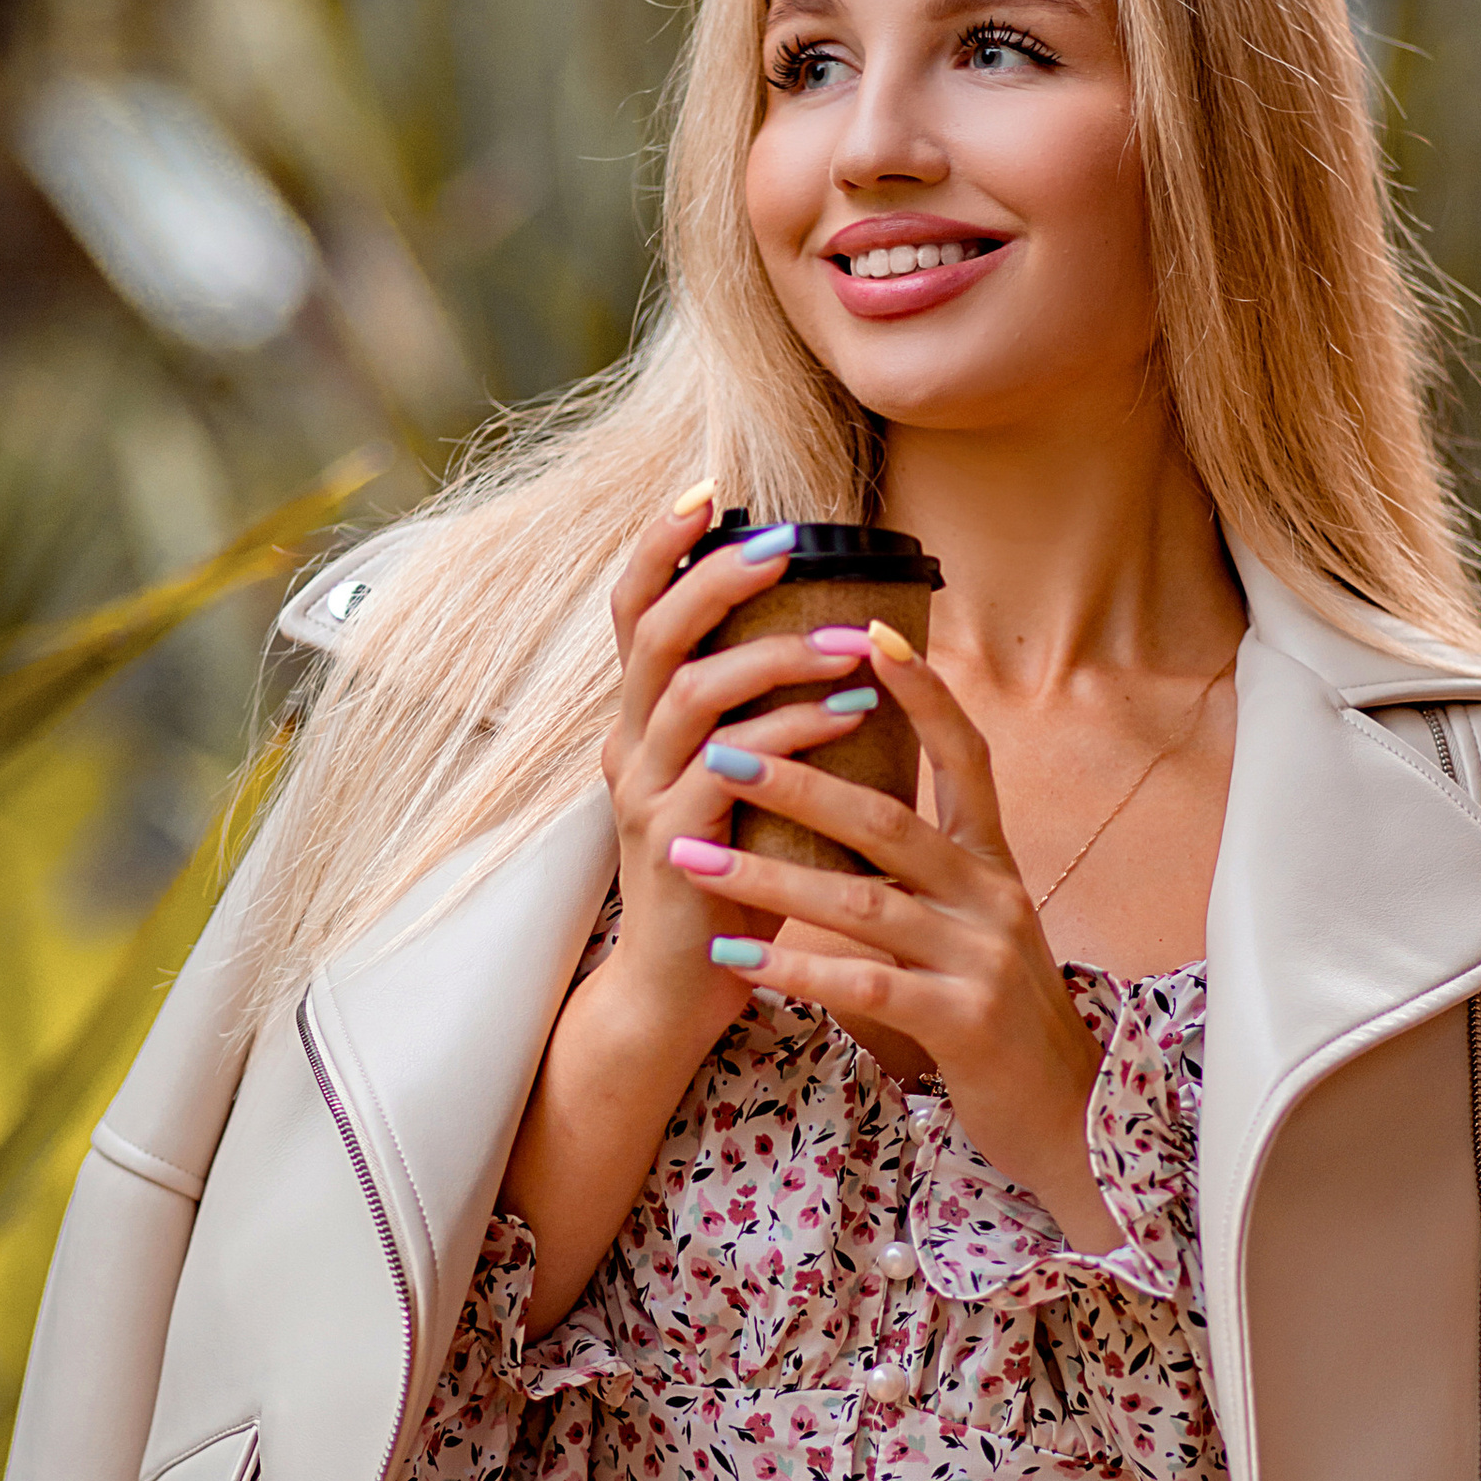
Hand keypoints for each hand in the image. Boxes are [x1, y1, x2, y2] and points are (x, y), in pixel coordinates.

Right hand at [594, 494, 881, 1061]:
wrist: (677, 989)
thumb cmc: (727, 875)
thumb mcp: (734, 781)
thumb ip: (758, 717)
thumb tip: (830, 638)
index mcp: (640, 721)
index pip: (633, 612)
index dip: (660, 546)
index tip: (710, 491)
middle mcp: (628, 745)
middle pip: (655, 633)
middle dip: (718, 576)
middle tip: (786, 542)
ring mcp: (644, 792)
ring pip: (693, 691)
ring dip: (776, 655)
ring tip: (850, 642)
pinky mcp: (675, 842)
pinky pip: (732, 767)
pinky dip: (796, 732)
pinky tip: (852, 715)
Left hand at [663, 625, 1118, 1254]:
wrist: (1067, 1117)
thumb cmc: (995, 1015)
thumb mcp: (970, 927)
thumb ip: (923, 870)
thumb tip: (848, 803)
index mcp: (992, 864)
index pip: (966, 757)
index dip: (921, 694)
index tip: (863, 633)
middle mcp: (992, 897)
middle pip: (889, 820)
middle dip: (798, 780)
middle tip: (718, 747)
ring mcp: (983, 959)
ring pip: (864, 901)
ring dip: (768, 876)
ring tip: (688, 853)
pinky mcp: (965, 1022)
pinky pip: (865, 986)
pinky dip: (794, 968)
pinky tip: (734, 956)